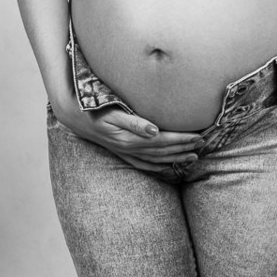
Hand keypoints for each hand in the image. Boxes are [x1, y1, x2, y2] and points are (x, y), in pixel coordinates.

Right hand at [50, 96, 201, 171]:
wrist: (73, 116)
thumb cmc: (92, 109)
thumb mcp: (111, 112)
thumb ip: (133, 121)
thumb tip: (154, 130)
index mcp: (129, 138)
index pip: (163, 140)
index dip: (182, 139)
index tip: (199, 136)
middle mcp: (130, 148)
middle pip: (163, 150)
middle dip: (184, 147)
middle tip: (204, 143)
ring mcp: (126, 152)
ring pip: (157, 159)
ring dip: (176, 157)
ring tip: (194, 156)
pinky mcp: (121, 152)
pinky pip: (144, 164)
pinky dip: (158, 167)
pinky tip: (167, 167)